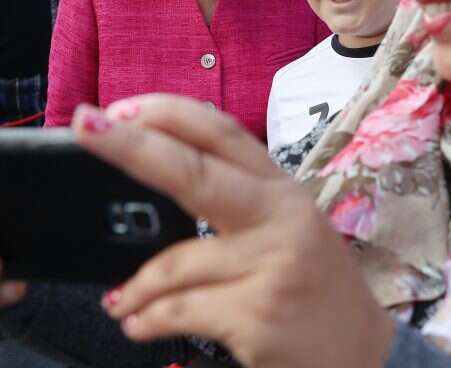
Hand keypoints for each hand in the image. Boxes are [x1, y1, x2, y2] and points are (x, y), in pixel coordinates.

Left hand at [75, 96, 394, 367]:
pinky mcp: (258, 314)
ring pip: (173, 263)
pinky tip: (137, 325)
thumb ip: (237, 206)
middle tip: (87, 125)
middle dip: (132, 147)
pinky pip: (178, 310)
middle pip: (194, 173)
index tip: (120, 108)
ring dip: (135, 288)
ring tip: (122, 302)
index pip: (224, 134)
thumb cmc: (312, 288)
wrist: (363, 355)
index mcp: (284, 190)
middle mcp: (281, 219)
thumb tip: (152, 189)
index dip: (170, 114)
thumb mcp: (288, 231)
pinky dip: (146, 319)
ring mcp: (271, 266)